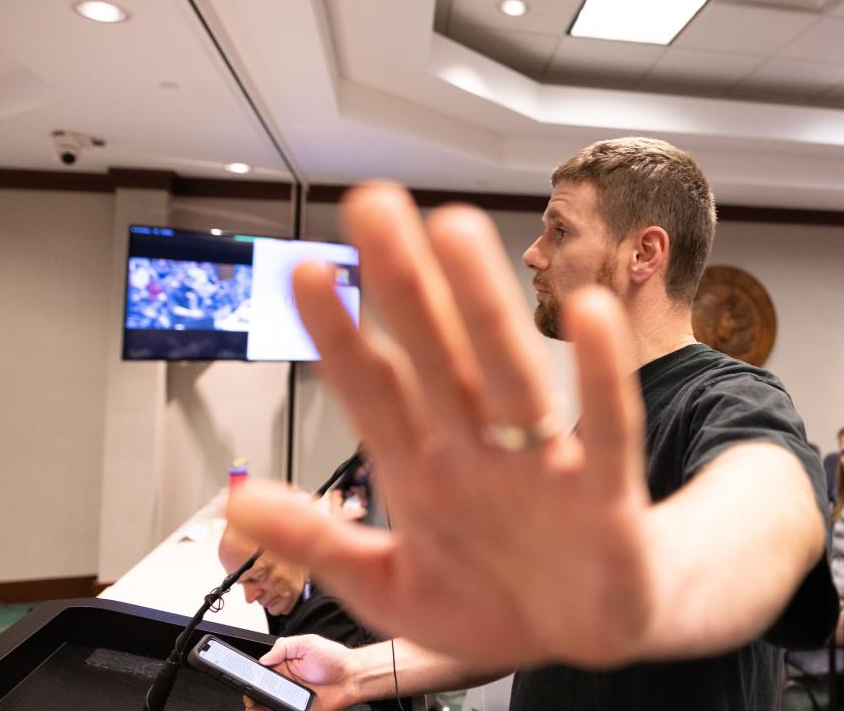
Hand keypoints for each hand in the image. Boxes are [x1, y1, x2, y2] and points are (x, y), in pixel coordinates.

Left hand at [227, 185, 651, 670]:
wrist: (583, 639)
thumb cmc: (493, 601)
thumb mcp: (387, 587)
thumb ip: (319, 542)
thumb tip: (238, 500)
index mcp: (422, 469)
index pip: (372, 388)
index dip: (339, 334)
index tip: (304, 273)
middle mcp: (477, 448)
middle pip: (436, 354)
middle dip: (404, 282)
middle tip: (375, 206)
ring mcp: (539, 463)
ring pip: (508, 371)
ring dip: (482, 306)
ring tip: (456, 231)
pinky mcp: (604, 488)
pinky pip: (605, 426)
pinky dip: (599, 375)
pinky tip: (588, 316)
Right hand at [242, 635, 357, 710]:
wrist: (353, 677)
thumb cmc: (334, 658)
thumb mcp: (308, 643)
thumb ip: (284, 646)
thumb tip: (263, 658)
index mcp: (283, 664)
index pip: (259, 672)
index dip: (250, 676)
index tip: (245, 678)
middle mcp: (283, 683)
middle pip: (257, 692)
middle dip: (251, 695)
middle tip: (252, 695)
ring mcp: (289, 698)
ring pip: (265, 707)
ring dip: (259, 706)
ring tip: (258, 705)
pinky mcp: (296, 710)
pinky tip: (272, 709)